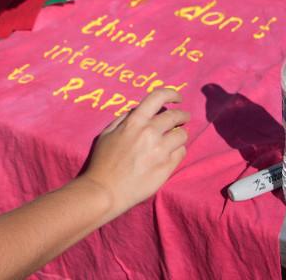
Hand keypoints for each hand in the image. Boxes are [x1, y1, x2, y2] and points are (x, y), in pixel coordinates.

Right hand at [81, 89, 188, 216]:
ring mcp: (161, 150)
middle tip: (183, 118)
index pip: (158, 97)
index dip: (171, 94)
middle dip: (182, 115)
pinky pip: (182, 153)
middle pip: (176, 116)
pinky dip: (178, 151)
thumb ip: (123, 119)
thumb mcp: (107, 133)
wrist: (106, 191)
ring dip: (181, 135)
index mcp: (135, 121)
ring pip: (183, 135)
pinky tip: (171, 154)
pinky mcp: (167, 167)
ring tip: (176, 139)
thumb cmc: (102, 161)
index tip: (177, 98)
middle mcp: (151, 132)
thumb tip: (137, 111)